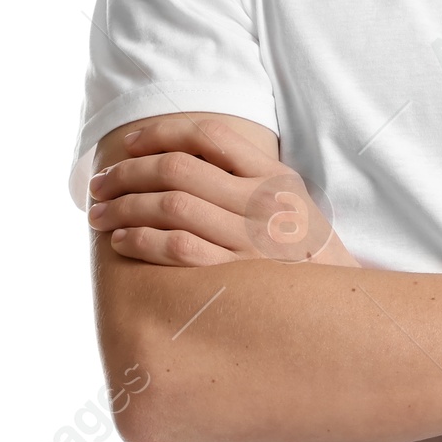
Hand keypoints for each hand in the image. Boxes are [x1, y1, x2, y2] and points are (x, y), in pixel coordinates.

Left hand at [86, 116, 356, 266]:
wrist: (342, 307)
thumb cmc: (304, 252)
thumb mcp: (290, 200)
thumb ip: (248, 175)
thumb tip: (181, 155)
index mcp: (274, 175)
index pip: (209, 134)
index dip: (161, 133)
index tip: (130, 143)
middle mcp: (263, 202)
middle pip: (179, 169)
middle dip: (128, 172)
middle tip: (100, 182)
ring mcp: (251, 240)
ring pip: (171, 207)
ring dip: (124, 207)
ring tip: (98, 212)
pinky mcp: (237, 276)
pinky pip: (178, 249)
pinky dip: (142, 241)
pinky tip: (121, 240)